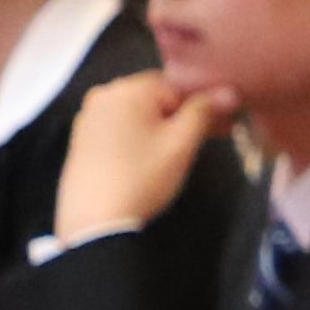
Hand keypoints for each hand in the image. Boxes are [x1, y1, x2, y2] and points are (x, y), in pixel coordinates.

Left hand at [52, 71, 231, 242]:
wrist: (96, 223)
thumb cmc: (143, 177)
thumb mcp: (181, 144)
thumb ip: (204, 112)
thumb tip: (229, 92)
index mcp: (128, 88)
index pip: (176, 86)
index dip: (200, 107)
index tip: (219, 129)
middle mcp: (103, 95)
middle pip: (154, 99)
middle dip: (178, 119)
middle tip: (197, 146)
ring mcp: (87, 119)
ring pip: (135, 116)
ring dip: (157, 130)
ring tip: (170, 160)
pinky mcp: (79, 142)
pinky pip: (117, 131)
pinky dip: (134, 141)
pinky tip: (142, 165)